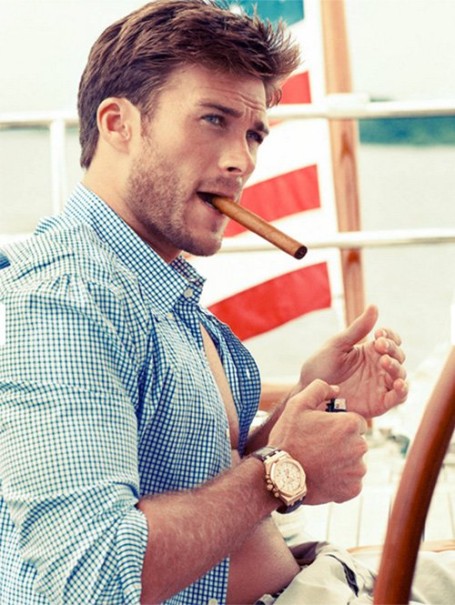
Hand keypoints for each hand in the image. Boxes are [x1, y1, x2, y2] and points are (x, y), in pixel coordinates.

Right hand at [268, 379, 367, 504]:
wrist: (280, 475)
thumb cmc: (288, 437)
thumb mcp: (297, 404)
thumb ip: (319, 389)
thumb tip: (336, 389)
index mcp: (350, 424)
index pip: (356, 422)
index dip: (339, 425)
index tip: (323, 431)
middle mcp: (359, 447)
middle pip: (357, 441)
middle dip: (343, 443)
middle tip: (319, 447)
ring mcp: (357, 470)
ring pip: (355, 462)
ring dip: (342, 462)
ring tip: (319, 463)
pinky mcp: (353, 489)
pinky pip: (352, 481)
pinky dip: (341, 480)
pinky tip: (323, 476)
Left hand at [295, 305, 407, 417]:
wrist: (310, 392)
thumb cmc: (320, 367)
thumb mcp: (337, 345)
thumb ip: (357, 329)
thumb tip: (374, 306)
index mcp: (370, 351)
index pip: (390, 340)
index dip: (390, 336)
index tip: (379, 334)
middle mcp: (378, 367)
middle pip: (398, 355)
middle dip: (392, 349)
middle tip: (379, 346)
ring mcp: (380, 384)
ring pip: (401, 374)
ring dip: (397, 367)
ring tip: (384, 362)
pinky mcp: (380, 403)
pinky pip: (399, 397)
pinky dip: (403, 390)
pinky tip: (399, 384)